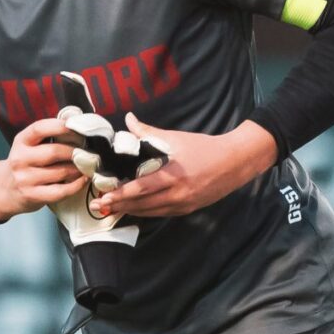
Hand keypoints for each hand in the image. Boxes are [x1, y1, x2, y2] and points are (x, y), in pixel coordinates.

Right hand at [0, 118, 84, 220]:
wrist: (4, 190)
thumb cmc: (25, 164)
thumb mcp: (28, 146)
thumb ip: (48, 137)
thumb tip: (79, 129)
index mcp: (21, 141)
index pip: (40, 128)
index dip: (61, 126)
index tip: (78, 127)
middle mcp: (20, 159)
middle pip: (54, 152)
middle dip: (76, 151)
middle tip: (89, 152)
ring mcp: (25, 179)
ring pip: (60, 172)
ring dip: (79, 169)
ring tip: (87, 166)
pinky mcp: (32, 196)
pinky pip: (61, 190)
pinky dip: (76, 185)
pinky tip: (83, 179)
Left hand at [89, 113, 277, 217]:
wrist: (235, 162)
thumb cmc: (205, 147)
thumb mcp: (176, 138)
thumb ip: (148, 132)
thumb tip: (128, 120)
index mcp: (173, 175)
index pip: (140, 189)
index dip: (120, 194)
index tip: (103, 196)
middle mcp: (177, 194)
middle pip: (142, 205)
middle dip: (118, 206)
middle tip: (98, 206)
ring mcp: (183, 204)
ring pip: (150, 212)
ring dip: (129, 211)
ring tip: (111, 209)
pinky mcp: (187, 209)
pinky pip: (161, 213)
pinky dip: (145, 212)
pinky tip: (133, 209)